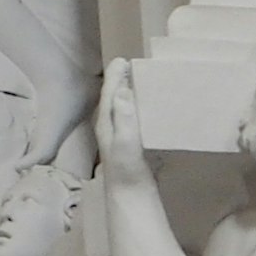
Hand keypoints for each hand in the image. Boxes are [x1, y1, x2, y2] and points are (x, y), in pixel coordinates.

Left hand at [96, 60, 148, 186]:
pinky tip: (149, 110)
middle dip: (122, 81)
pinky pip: (132, 118)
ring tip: (142, 81)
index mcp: (107, 122)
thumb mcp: (126, 142)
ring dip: (130, 93)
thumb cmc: (127, 170)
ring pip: (122, 107)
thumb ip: (124, 117)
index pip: (109, 92)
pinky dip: (138, 108)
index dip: (115, 76)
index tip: (122, 60)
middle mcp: (110, 126)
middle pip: (114, 97)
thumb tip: (121, 90)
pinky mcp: (130, 144)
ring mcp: (119, 136)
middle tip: (135, 66)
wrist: (130, 196)